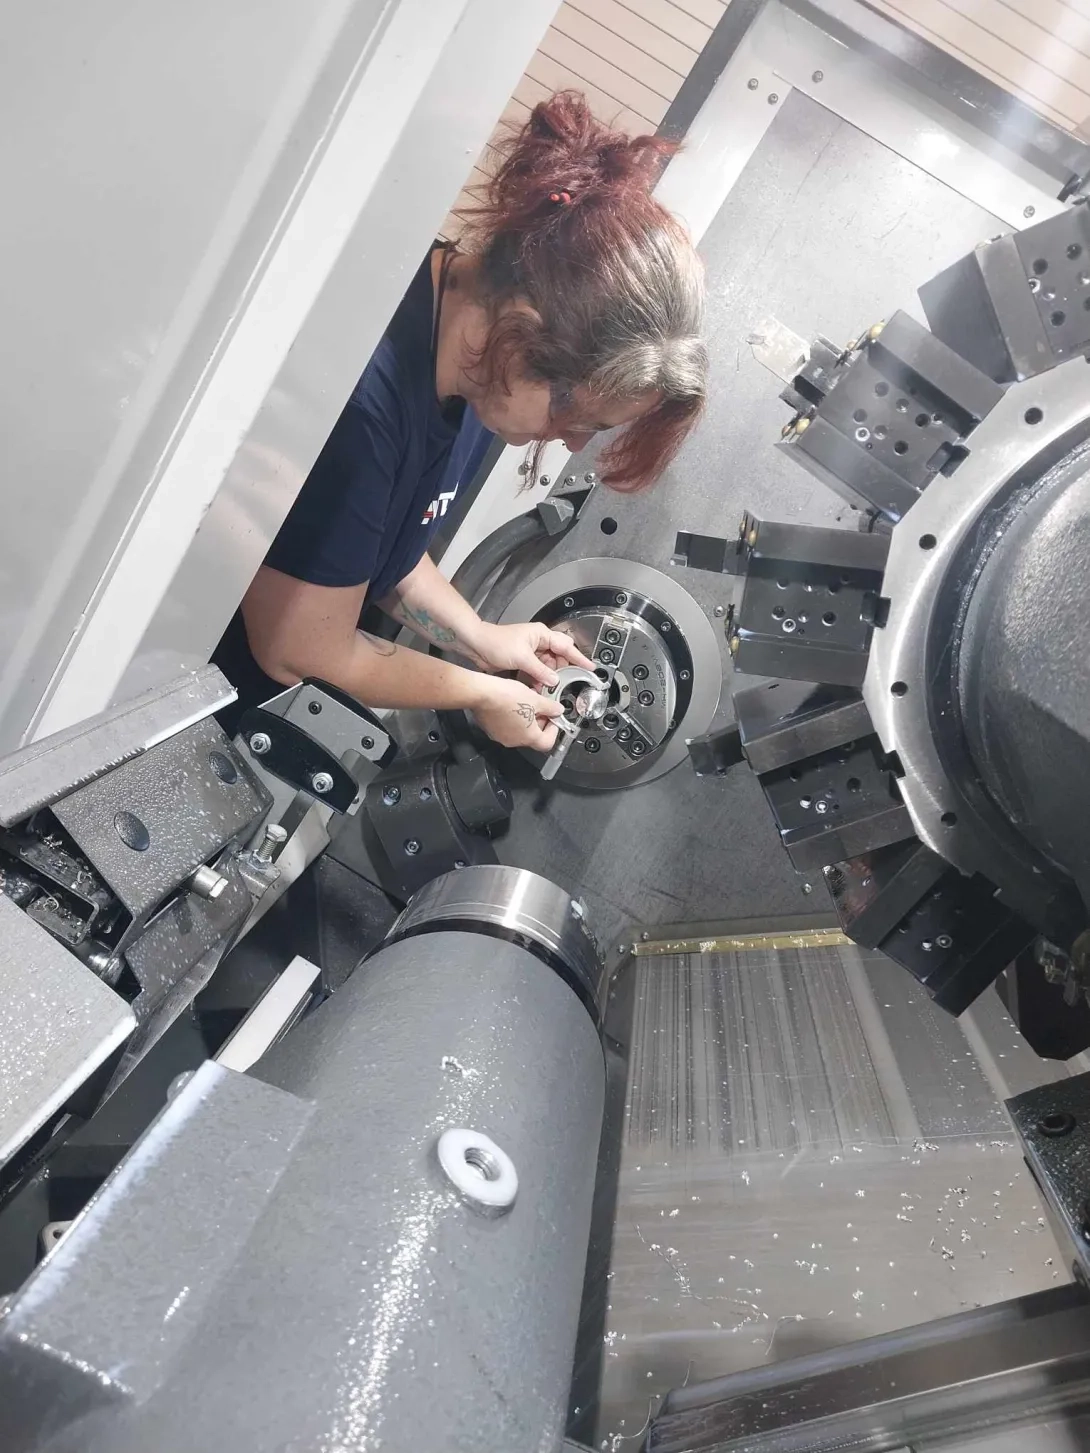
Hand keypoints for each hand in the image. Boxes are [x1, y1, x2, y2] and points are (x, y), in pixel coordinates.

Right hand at [470, 676, 564, 751]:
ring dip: (526, 719)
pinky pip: (506, 727)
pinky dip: (512, 718)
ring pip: (519, 731)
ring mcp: (501, 736)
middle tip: (541, 707)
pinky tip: (512, 703)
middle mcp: (514, 741)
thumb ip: (551, 707)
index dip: (554, 730)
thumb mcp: (536, 699)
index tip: (553, 718)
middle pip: (533, 737)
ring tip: (526, 702)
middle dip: (540, 721)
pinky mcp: (490, 729)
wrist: (481, 692)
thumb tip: (558, 710)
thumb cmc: (506, 696)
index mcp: (528, 737)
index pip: (548, 743)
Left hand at [472, 621, 595, 686]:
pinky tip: (539, 688)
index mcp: (541, 634)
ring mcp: (530, 652)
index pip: (566, 647)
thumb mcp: (522, 658)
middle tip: (568, 683)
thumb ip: (540, 671)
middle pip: (559, 658)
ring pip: (548, 667)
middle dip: (563, 671)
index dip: (579, 659)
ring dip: (549, 678)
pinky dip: (539, 680)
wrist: (476, 645)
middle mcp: (538, 642)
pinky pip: (537, 672)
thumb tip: (554, 680)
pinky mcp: (523, 661)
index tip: (590, 668)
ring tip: (551, 688)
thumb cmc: (495, 642)